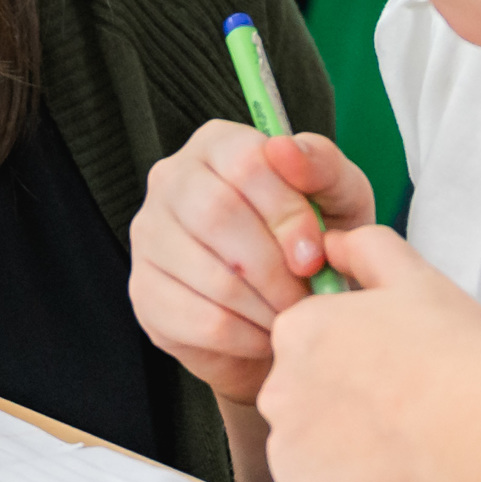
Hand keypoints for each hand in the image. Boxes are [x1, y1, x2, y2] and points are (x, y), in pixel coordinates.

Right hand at [127, 123, 374, 406]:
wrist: (289, 308)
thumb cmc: (311, 240)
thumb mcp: (336, 196)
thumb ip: (321, 165)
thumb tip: (285, 149)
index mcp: (217, 144)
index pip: (244, 164)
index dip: (286, 214)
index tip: (315, 255)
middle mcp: (171, 179)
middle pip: (217, 215)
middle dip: (274, 266)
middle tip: (305, 295)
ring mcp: (149, 236)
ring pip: (209, 274)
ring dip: (264, 306)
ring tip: (290, 316)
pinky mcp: (144, 293)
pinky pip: (199, 321)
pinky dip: (245, 337)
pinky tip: (264, 335)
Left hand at [258, 224, 480, 481]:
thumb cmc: (457, 354)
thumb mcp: (414, 276)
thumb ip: (364, 248)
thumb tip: (333, 241)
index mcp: (298, 330)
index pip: (311, 348)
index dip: (358, 362)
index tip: (395, 372)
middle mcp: (276, 387)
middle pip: (302, 401)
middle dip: (342, 410)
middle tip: (401, 413)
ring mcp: (286, 448)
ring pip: (309, 454)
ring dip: (343, 455)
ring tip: (401, 449)